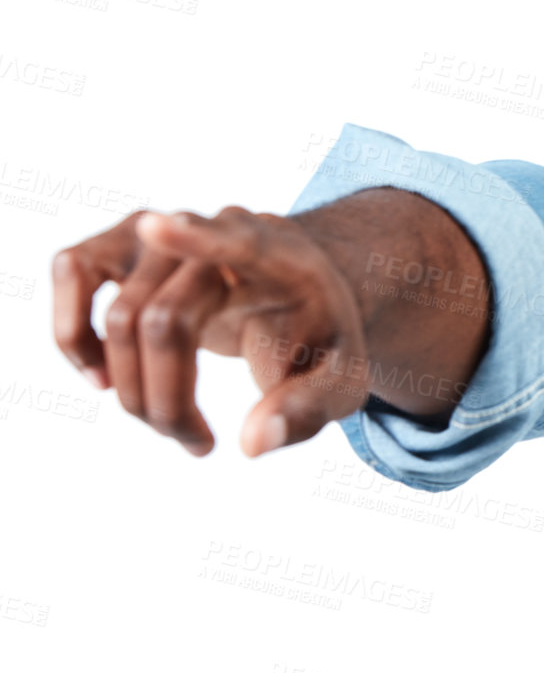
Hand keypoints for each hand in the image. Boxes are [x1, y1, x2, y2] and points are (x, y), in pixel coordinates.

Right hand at [51, 206, 371, 457]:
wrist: (296, 293)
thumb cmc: (316, 337)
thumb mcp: (341, 379)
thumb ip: (309, 409)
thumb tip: (253, 443)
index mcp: (282, 256)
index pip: (239, 240)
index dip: (196, 236)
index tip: (157, 226)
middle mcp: (216, 228)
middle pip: (164, 321)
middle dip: (169, 402)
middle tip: (198, 446)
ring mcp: (164, 229)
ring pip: (118, 315)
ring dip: (130, 388)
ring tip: (165, 424)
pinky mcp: (124, 241)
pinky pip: (73, 270)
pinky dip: (73, 333)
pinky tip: (102, 378)